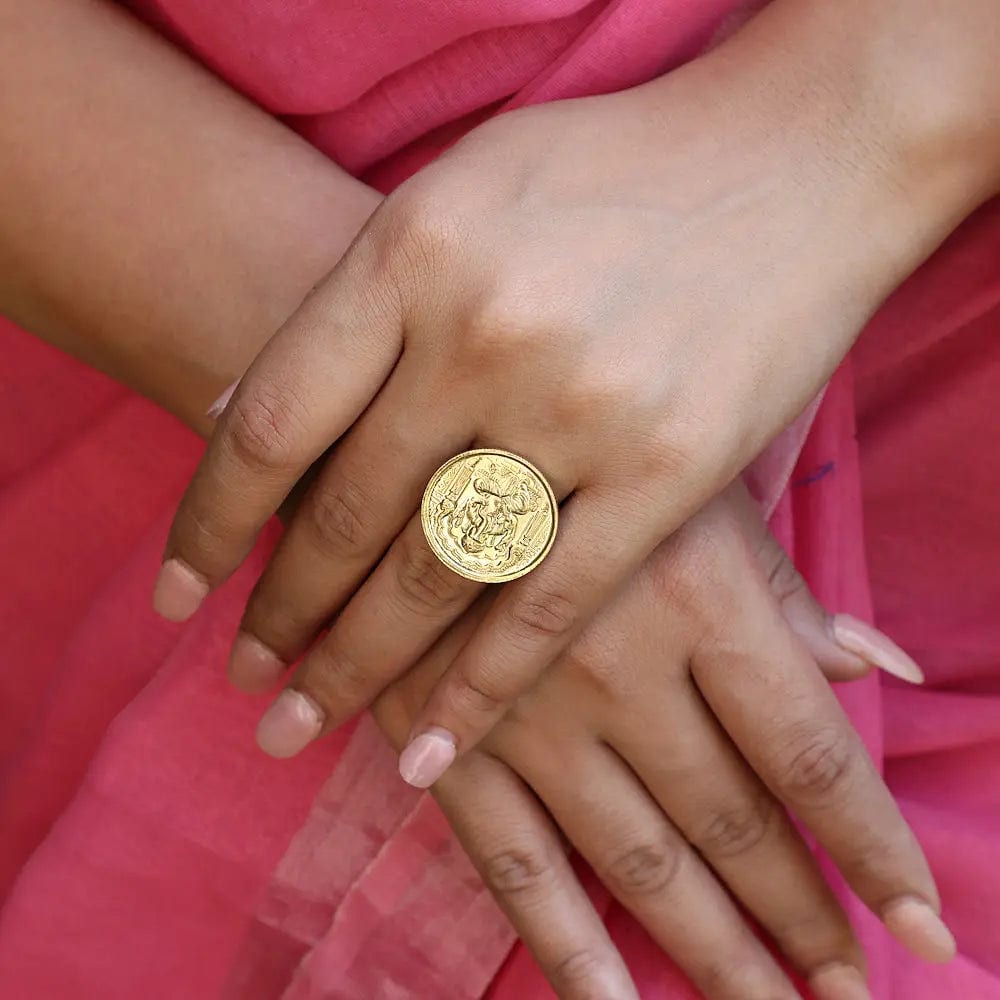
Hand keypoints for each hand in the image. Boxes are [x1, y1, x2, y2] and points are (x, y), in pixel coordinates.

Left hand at [156, 15, 931, 774]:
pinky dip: (480, 687)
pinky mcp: (672, 470)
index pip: (272, 421)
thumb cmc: (615, 168)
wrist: (796, 156)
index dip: (210, 522)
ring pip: (435, 575)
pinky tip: (425, 746)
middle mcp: (484, 333)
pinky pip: (551, 603)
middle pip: (345, 513)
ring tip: (303, 719)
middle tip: (246, 677)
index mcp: (414, 250)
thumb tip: (236, 414)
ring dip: (357, 663)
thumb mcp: (458, 190)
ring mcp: (581, 407)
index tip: (178, 595)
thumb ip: (355, 301)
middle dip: (282, 610)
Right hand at [372, 484, 949, 999]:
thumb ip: (784, 593)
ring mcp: (526, 715)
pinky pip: (513, 865)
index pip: (808, 752)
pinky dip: (567, 946)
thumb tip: (888, 671)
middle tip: (852, 990)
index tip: (927, 925)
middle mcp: (619, 668)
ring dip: (713, 951)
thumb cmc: (572, 459)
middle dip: (801, 915)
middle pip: (734, 820)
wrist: (404, 444)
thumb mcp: (687, 493)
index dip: (874, 846)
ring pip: (639, 862)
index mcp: (694, 595)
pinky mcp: (444, 743)